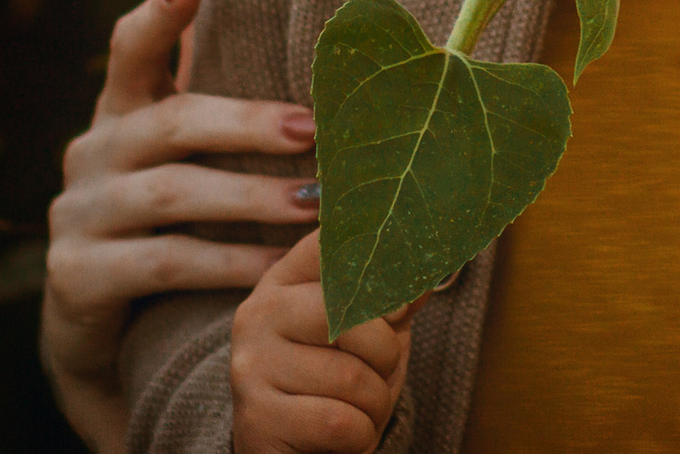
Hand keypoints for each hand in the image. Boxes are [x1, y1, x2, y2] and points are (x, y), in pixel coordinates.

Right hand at [42, 0, 319, 453]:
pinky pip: (166, 263)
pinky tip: (278, 267)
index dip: (157, 16)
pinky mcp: (75, 277)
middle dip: (249, 124)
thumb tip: (334, 73)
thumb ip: (231, 120)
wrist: (106, 339)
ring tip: (318, 205)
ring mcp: (76, 216)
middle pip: (171, 122)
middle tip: (316, 128)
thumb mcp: (191, 167)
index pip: (129, 52)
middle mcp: (91, 154)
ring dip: (254, 198)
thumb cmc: (174, 229)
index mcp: (121, 114)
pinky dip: (230, 263)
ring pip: (174, 195)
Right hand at [232, 231, 416, 453]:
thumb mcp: (372, 332)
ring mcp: (251, 366)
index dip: (381, 271)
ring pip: (351, 377)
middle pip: (350, 315)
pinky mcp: (257, 418)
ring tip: (359, 408)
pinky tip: (344, 434)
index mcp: (287, 280)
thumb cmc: (339, 382)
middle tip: (378, 372)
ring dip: (375, 403)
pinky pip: (339, 422)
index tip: (400, 306)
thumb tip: (427, 265)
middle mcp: (259, 314)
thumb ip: (396, 294)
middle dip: (385, 353)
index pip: (334, 245)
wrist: (300, 448)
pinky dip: (359, 435)